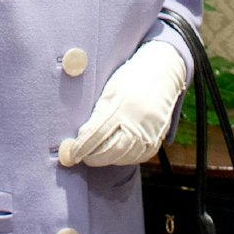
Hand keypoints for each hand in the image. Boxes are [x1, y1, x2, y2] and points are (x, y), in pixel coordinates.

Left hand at [58, 39, 187, 166]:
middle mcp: (138, 122)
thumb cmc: (130, 80)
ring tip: (96, 155)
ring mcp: (150, 133)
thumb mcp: (109, 92)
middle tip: (82, 156)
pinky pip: (137, 157)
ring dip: (106, 159)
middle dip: (93, 157)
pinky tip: (114, 154)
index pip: (97, 134)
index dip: (82, 146)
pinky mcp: (157, 139)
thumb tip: (82, 137)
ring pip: (124, 157)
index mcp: (122, 107)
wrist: (162, 74)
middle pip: (111, 150)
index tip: (71, 153)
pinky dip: (123, 159)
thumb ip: (97, 115)